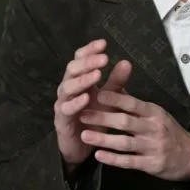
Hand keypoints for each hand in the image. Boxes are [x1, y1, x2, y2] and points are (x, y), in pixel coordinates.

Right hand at [53, 39, 131, 174]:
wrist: (83, 145)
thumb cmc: (95, 118)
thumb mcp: (109, 98)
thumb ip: (116, 81)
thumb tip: (127, 62)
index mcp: (80, 79)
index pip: (80, 59)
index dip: (89, 50)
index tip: (104, 43)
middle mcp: (69, 88)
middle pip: (72, 69)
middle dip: (88, 62)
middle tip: (104, 58)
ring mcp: (63, 103)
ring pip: (67, 87)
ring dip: (83, 79)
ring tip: (97, 74)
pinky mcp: (62, 120)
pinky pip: (66, 109)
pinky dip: (75, 103)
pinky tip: (86, 98)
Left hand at [79, 90, 189, 181]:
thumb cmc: (169, 132)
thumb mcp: (157, 113)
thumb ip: (136, 104)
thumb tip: (115, 87)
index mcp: (154, 112)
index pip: (132, 103)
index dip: (114, 98)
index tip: (96, 94)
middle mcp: (154, 128)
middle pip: (125, 121)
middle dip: (102, 118)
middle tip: (82, 114)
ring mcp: (152, 147)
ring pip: (124, 142)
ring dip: (103, 138)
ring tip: (84, 135)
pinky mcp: (151, 164)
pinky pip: (128, 161)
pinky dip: (112, 159)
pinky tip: (98, 155)